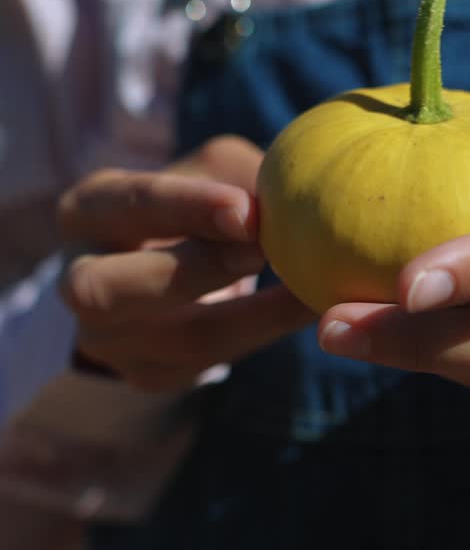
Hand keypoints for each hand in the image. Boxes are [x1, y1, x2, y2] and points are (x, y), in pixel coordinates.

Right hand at [58, 137, 312, 390]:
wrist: (165, 278)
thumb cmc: (189, 211)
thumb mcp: (205, 174)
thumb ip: (236, 177)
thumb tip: (283, 197)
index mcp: (89, 213)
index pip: (129, 205)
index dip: (186, 208)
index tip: (246, 210)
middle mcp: (82, 282)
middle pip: (114, 288)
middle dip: (195, 270)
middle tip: (261, 251)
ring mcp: (110, 340)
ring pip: (178, 339)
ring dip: (252, 314)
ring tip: (307, 289)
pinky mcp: (151, 375)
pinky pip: (213, 363)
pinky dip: (266, 336)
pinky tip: (308, 313)